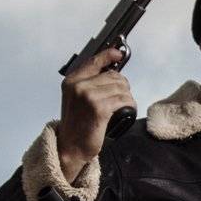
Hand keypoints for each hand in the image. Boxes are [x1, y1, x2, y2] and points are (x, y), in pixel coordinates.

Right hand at [57, 48, 136, 181]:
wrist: (71, 147)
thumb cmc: (76, 125)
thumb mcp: (77, 99)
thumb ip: (89, 83)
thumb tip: (111, 71)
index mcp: (72, 81)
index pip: (94, 61)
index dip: (108, 55)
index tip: (118, 53)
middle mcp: (79, 86)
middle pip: (113, 75)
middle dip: (122, 86)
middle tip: (120, 98)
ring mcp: (89, 96)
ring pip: (121, 87)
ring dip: (127, 97)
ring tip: (122, 107)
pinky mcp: (100, 108)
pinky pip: (124, 100)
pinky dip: (130, 106)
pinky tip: (126, 112)